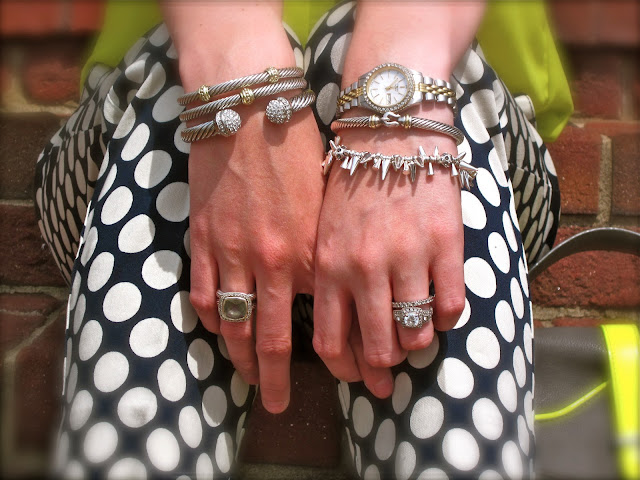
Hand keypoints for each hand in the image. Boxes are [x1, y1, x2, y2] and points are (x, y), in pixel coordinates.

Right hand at [163, 0, 325, 414]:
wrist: (250, 108)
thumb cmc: (298, 148)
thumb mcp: (327, 202)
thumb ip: (325, 251)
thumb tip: (323, 288)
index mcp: (311, 254)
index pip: (320, 322)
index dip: (333, 354)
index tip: (341, 372)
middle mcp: (272, 264)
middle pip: (271, 338)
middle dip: (277, 380)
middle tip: (278, 405)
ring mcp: (231, 254)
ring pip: (232, 325)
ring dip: (240, 360)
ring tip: (249, 382)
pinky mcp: (202, 239)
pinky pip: (201, 294)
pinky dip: (209, 321)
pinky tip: (218, 334)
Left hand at [313, 120, 465, 397]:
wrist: (391, 133)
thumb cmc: (352, 182)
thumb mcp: (324, 231)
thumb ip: (328, 279)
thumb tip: (341, 329)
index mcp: (328, 266)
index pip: (330, 341)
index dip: (345, 369)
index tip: (356, 376)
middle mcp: (366, 269)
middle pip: (375, 348)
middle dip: (382, 370)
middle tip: (389, 372)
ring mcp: (408, 258)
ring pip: (415, 335)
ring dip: (415, 345)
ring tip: (414, 338)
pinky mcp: (446, 245)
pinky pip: (450, 307)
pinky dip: (446, 319)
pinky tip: (440, 309)